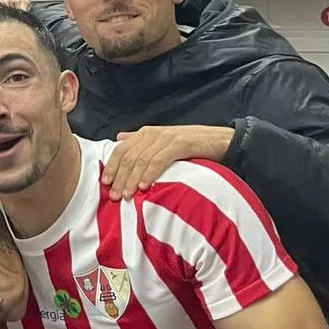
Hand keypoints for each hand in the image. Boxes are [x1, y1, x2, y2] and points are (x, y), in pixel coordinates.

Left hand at [102, 125, 234, 199]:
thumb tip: (119, 138)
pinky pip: (160, 160)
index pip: (121, 150)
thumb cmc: (192, 146)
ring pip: (142, 159)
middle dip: (120, 177)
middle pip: (129, 156)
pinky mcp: (182, 143)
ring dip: (132, 179)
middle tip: (114, 195)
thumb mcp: (163, 142)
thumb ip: (142, 141)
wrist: (223, 140)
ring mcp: (168, 137)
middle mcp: (154, 133)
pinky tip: (145, 187)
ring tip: (127, 195)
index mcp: (146, 133)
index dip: (112, 166)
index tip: (104, 183)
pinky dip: (151, 173)